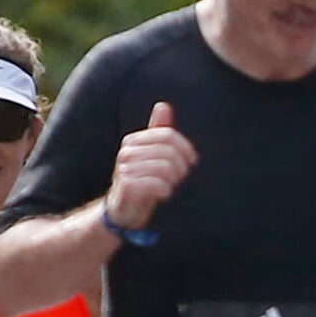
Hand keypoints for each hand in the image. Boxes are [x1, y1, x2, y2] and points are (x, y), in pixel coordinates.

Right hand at [103, 101, 197, 231]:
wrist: (124, 210)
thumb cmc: (141, 181)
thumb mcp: (151, 155)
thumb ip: (158, 133)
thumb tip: (164, 106)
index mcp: (133, 140)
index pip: (168, 135)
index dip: (186, 148)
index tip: (191, 161)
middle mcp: (127, 152)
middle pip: (169, 152)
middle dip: (181, 167)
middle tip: (178, 179)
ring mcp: (125, 168)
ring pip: (165, 168)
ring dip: (173, 181)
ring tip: (168, 186)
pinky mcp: (127, 185)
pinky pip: (157, 184)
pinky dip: (166, 191)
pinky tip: (163, 194)